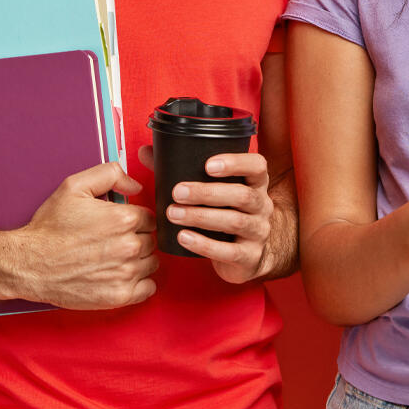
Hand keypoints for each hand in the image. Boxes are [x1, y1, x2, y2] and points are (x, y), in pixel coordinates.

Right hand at [12, 162, 157, 309]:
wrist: (30, 263)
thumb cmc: (50, 228)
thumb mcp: (74, 186)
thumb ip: (110, 174)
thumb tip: (135, 185)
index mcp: (124, 218)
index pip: (149, 218)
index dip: (134, 220)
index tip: (118, 225)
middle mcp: (129, 246)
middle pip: (151, 240)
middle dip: (135, 239)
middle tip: (111, 242)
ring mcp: (126, 273)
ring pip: (150, 263)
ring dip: (137, 260)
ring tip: (112, 258)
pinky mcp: (120, 296)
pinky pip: (148, 288)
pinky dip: (139, 283)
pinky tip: (119, 275)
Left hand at [142, 144, 274, 283]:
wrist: (247, 254)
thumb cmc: (226, 212)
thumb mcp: (213, 189)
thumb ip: (181, 169)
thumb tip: (146, 152)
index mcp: (255, 183)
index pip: (257, 166)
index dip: (236, 163)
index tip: (208, 164)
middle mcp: (262, 205)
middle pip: (242, 195)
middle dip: (207, 193)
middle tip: (177, 192)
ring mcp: (258, 231)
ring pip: (235, 221)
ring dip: (201, 217)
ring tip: (173, 214)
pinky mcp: (250, 256)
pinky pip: (230, 251)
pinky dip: (205, 245)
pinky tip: (184, 238)